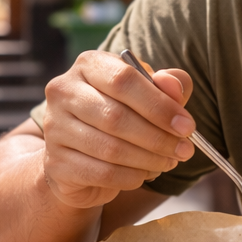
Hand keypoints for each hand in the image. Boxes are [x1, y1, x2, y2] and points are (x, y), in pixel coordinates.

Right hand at [40, 50, 196, 209]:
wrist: (81, 155)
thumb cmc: (122, 115)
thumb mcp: (149, 95)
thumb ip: (168, 86)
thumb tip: (173, 86)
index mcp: (88, 65)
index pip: (124, 79)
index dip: (160, 105)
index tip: (187, 126)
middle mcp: (64, 92)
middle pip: (116, 116)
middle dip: (158, 137)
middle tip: (185, 150)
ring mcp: (54, 128)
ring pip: (110, 148)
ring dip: (148, 159)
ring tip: (168, 162)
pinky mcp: (56, 162)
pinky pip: (101, 173)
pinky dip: (131, 176)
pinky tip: (145, 174)